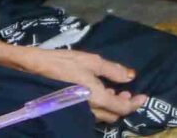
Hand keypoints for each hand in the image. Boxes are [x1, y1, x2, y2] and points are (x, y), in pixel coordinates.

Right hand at [22, 48, 147, 122]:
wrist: (32, 69)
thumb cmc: (63, 62)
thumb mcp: (91, 61)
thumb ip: (112, 70)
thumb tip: (130, 76)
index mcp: (97, 98)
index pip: (122, 108)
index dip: (135, 104)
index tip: (144, 96)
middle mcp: (89, 110)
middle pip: (113, 115)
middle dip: (124, 104)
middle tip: (127, 92)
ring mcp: (77, 112)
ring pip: (101, 116)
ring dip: (111, 105)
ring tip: (114, 91)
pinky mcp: (69, 110)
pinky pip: (90, 113)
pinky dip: (99, 106)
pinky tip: (99, 93)